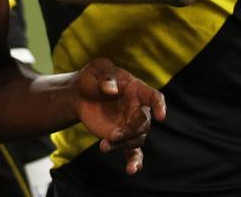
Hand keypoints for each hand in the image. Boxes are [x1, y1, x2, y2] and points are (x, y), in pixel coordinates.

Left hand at [72, 58, 165, 174]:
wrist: (80, 95)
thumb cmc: (93, 78)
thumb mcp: (98, 68)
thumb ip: (106, 76)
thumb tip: (112, 91)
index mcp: (137, 90)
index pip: (154, 97)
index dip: (160, 106)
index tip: (161, 116)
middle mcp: (138, 109)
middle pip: (144, 124)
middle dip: (130, 131)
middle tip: (112, 136)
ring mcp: (131, 125)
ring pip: (136, 139)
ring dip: (122, 144)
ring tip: (104, 145)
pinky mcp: (121, 138)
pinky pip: (133, 152)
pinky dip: (134, 162)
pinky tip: (131, 171)